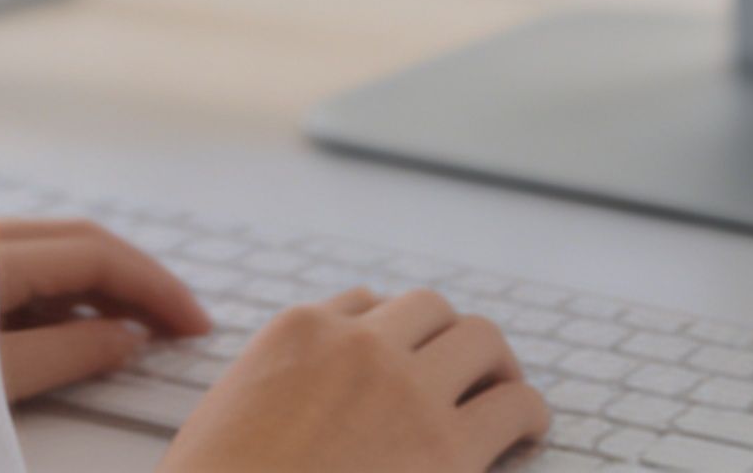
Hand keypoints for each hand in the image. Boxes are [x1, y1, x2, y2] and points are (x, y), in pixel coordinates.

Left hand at [0, 216, 209, 399]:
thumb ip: (68, 354)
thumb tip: (132, 337)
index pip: (96, 254)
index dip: (154, 288)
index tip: (196, 326)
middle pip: (81, 240)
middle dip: (140, 279)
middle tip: (184, 323)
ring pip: (55, 249)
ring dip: (107, 284)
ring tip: (149, 327)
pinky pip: (27, 264)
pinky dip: (68, 292)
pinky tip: (90, 325)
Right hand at [158, 287, 546, 472]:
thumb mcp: (225, 415)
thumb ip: (273, 386)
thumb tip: (309, 403)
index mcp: (296, 332)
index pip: (365, 304)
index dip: (391, 336)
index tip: (404, 362)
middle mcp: (356, 344)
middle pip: (429, 309)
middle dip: (450, 340)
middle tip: (466, 377)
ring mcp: (404, 390)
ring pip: (482, 340)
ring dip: (496, 366)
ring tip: (508, 401)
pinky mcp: (446, 449)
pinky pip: (512, 408)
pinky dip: (527, 416)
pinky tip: (527, 437)